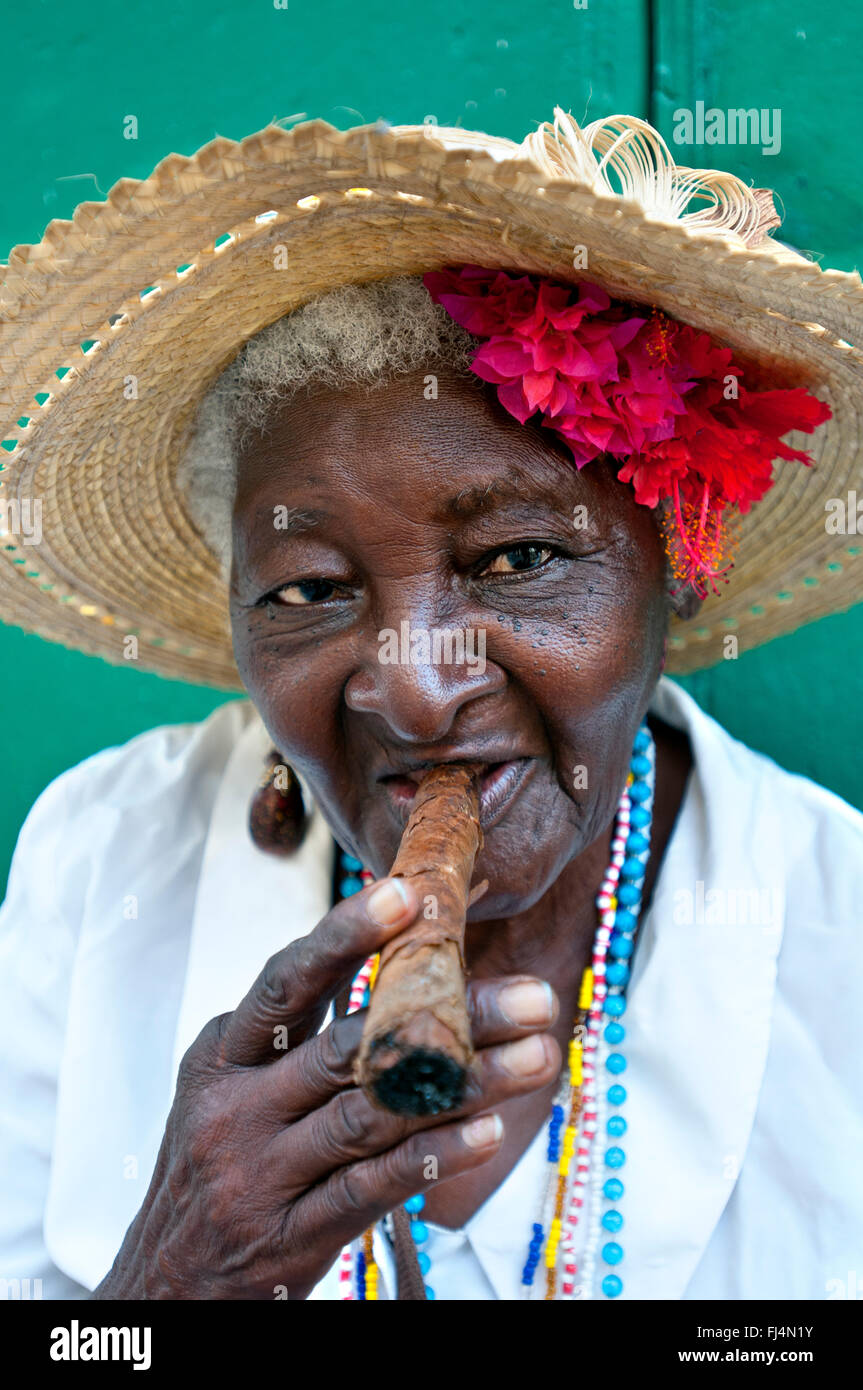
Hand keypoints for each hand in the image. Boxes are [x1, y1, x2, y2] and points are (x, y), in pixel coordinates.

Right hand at [91, 877, 560, 1299]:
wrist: (164, 1282)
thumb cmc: (218, 1160)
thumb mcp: (234, 1083)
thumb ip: (302, 1023)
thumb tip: (388, 942)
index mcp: (224, 1055)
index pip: (287, 982)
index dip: (345, 935)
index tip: (411, 893)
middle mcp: (237, 1107)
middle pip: (350, 1046)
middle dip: (449, 1014)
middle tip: (531, 996)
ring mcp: (263, 1173)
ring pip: (372, 1114)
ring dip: (464, 1083)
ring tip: (536, 1055)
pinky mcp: (292, 1233)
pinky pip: (370, 1188)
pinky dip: (430, 1157)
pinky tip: (486, 1132)